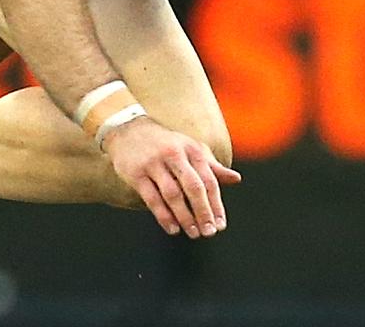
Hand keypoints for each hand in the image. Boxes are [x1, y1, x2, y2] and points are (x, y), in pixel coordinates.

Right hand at [102, 116, 241, 238]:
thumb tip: (236, 179)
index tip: (220, 224)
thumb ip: (212, 166)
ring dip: (185, 217)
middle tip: (209, 232)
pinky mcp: (136, 173)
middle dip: (203, 212)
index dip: (216, 204)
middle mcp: (174, 154)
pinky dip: (163, 215)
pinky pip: (152, 198)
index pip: (209, 180)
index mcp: (191, 150)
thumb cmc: (167, 144)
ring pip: (172, 194)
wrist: (129, 130)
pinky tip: (172, 228)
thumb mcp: (191, 149)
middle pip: (193, 187)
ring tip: (193, 233)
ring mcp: (154, 163)